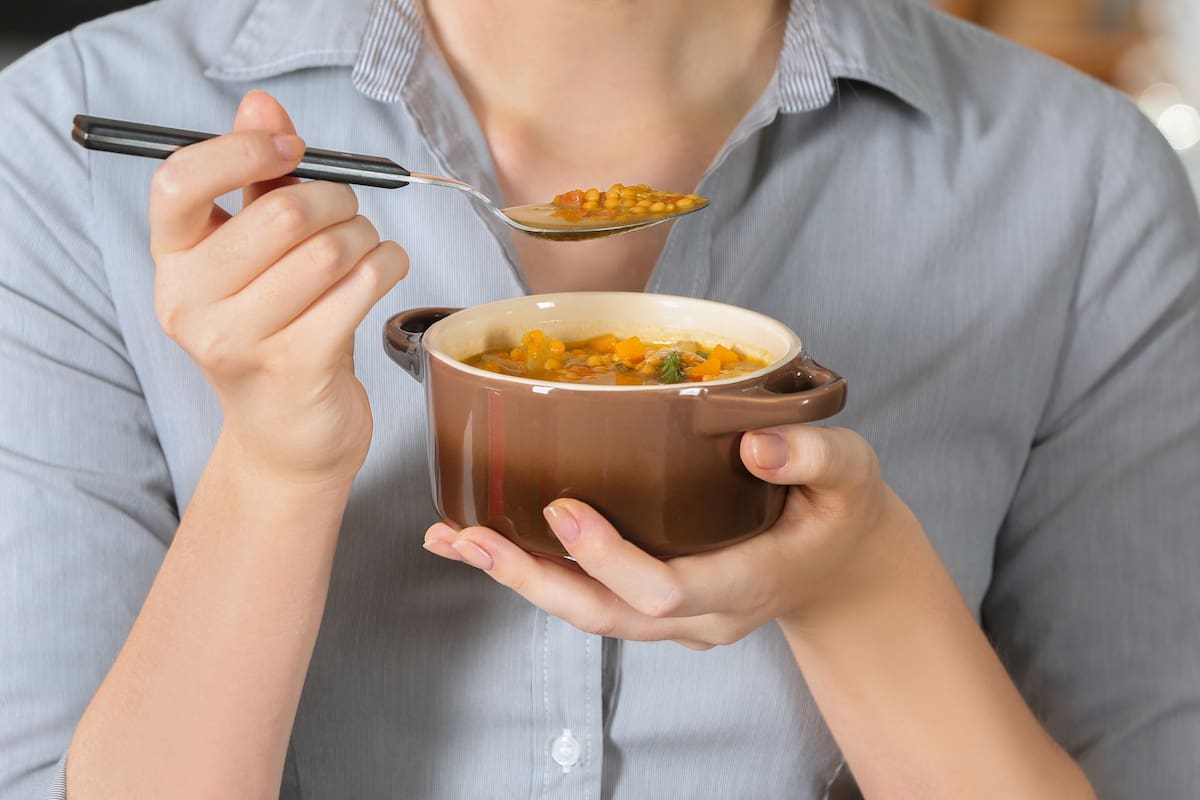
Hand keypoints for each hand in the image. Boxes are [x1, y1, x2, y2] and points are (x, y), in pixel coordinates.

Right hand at [149, 91, 409, 486]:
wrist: (287, 438)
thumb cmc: (275, 334)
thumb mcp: (255, 257)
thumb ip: (256, 180)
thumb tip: (260, 104)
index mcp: (172, 263)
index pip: (178, 181)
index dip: (242, 149)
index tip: (291, 146)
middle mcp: (192, 303)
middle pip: (281, 215)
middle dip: (336, 199)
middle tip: (349, 211)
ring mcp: (240, 342)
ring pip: (330, 251)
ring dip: (366, 237)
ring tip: (365, 249)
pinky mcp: (296, 367)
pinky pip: (360, 289)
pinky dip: (386, 266)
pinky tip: (384, 269)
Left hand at [423, 424, 922, 648]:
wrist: (841, 563)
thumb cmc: (840, 511)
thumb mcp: (850, 473)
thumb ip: (813, 455)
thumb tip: (757, 444)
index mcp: (750, 582)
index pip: (670, 588)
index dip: (610, 558)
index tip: (563, 507)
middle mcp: (704, 614)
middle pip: (608, 614)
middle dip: (534, 579)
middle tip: (471, 536)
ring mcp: (678, 618)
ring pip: (590, 614)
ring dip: (519, 579)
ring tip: (453, 540)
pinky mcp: (657, 603)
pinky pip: (592, 598)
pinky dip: (536, 572)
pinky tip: (487, 544)